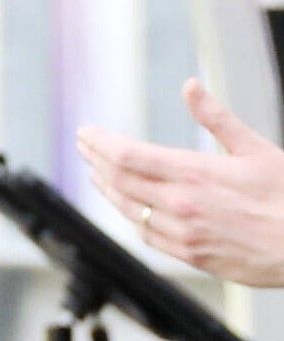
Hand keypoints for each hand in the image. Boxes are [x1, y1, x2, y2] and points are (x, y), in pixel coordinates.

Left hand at [78, 80, 283, 287]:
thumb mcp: (256, 148)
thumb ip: (217, 118)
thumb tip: (191, 87)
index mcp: (195, 174)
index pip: (128, 156)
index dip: (100, 143)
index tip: (86, 132)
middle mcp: (180, 204)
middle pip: (119, 180)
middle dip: (96, 159)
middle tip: (84, 146)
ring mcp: (180, 232)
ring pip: (127, 208)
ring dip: (107, 187)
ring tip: (96, 172)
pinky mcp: (187, 254)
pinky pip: (145, 234)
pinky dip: (129, 215)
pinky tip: (126, 206)